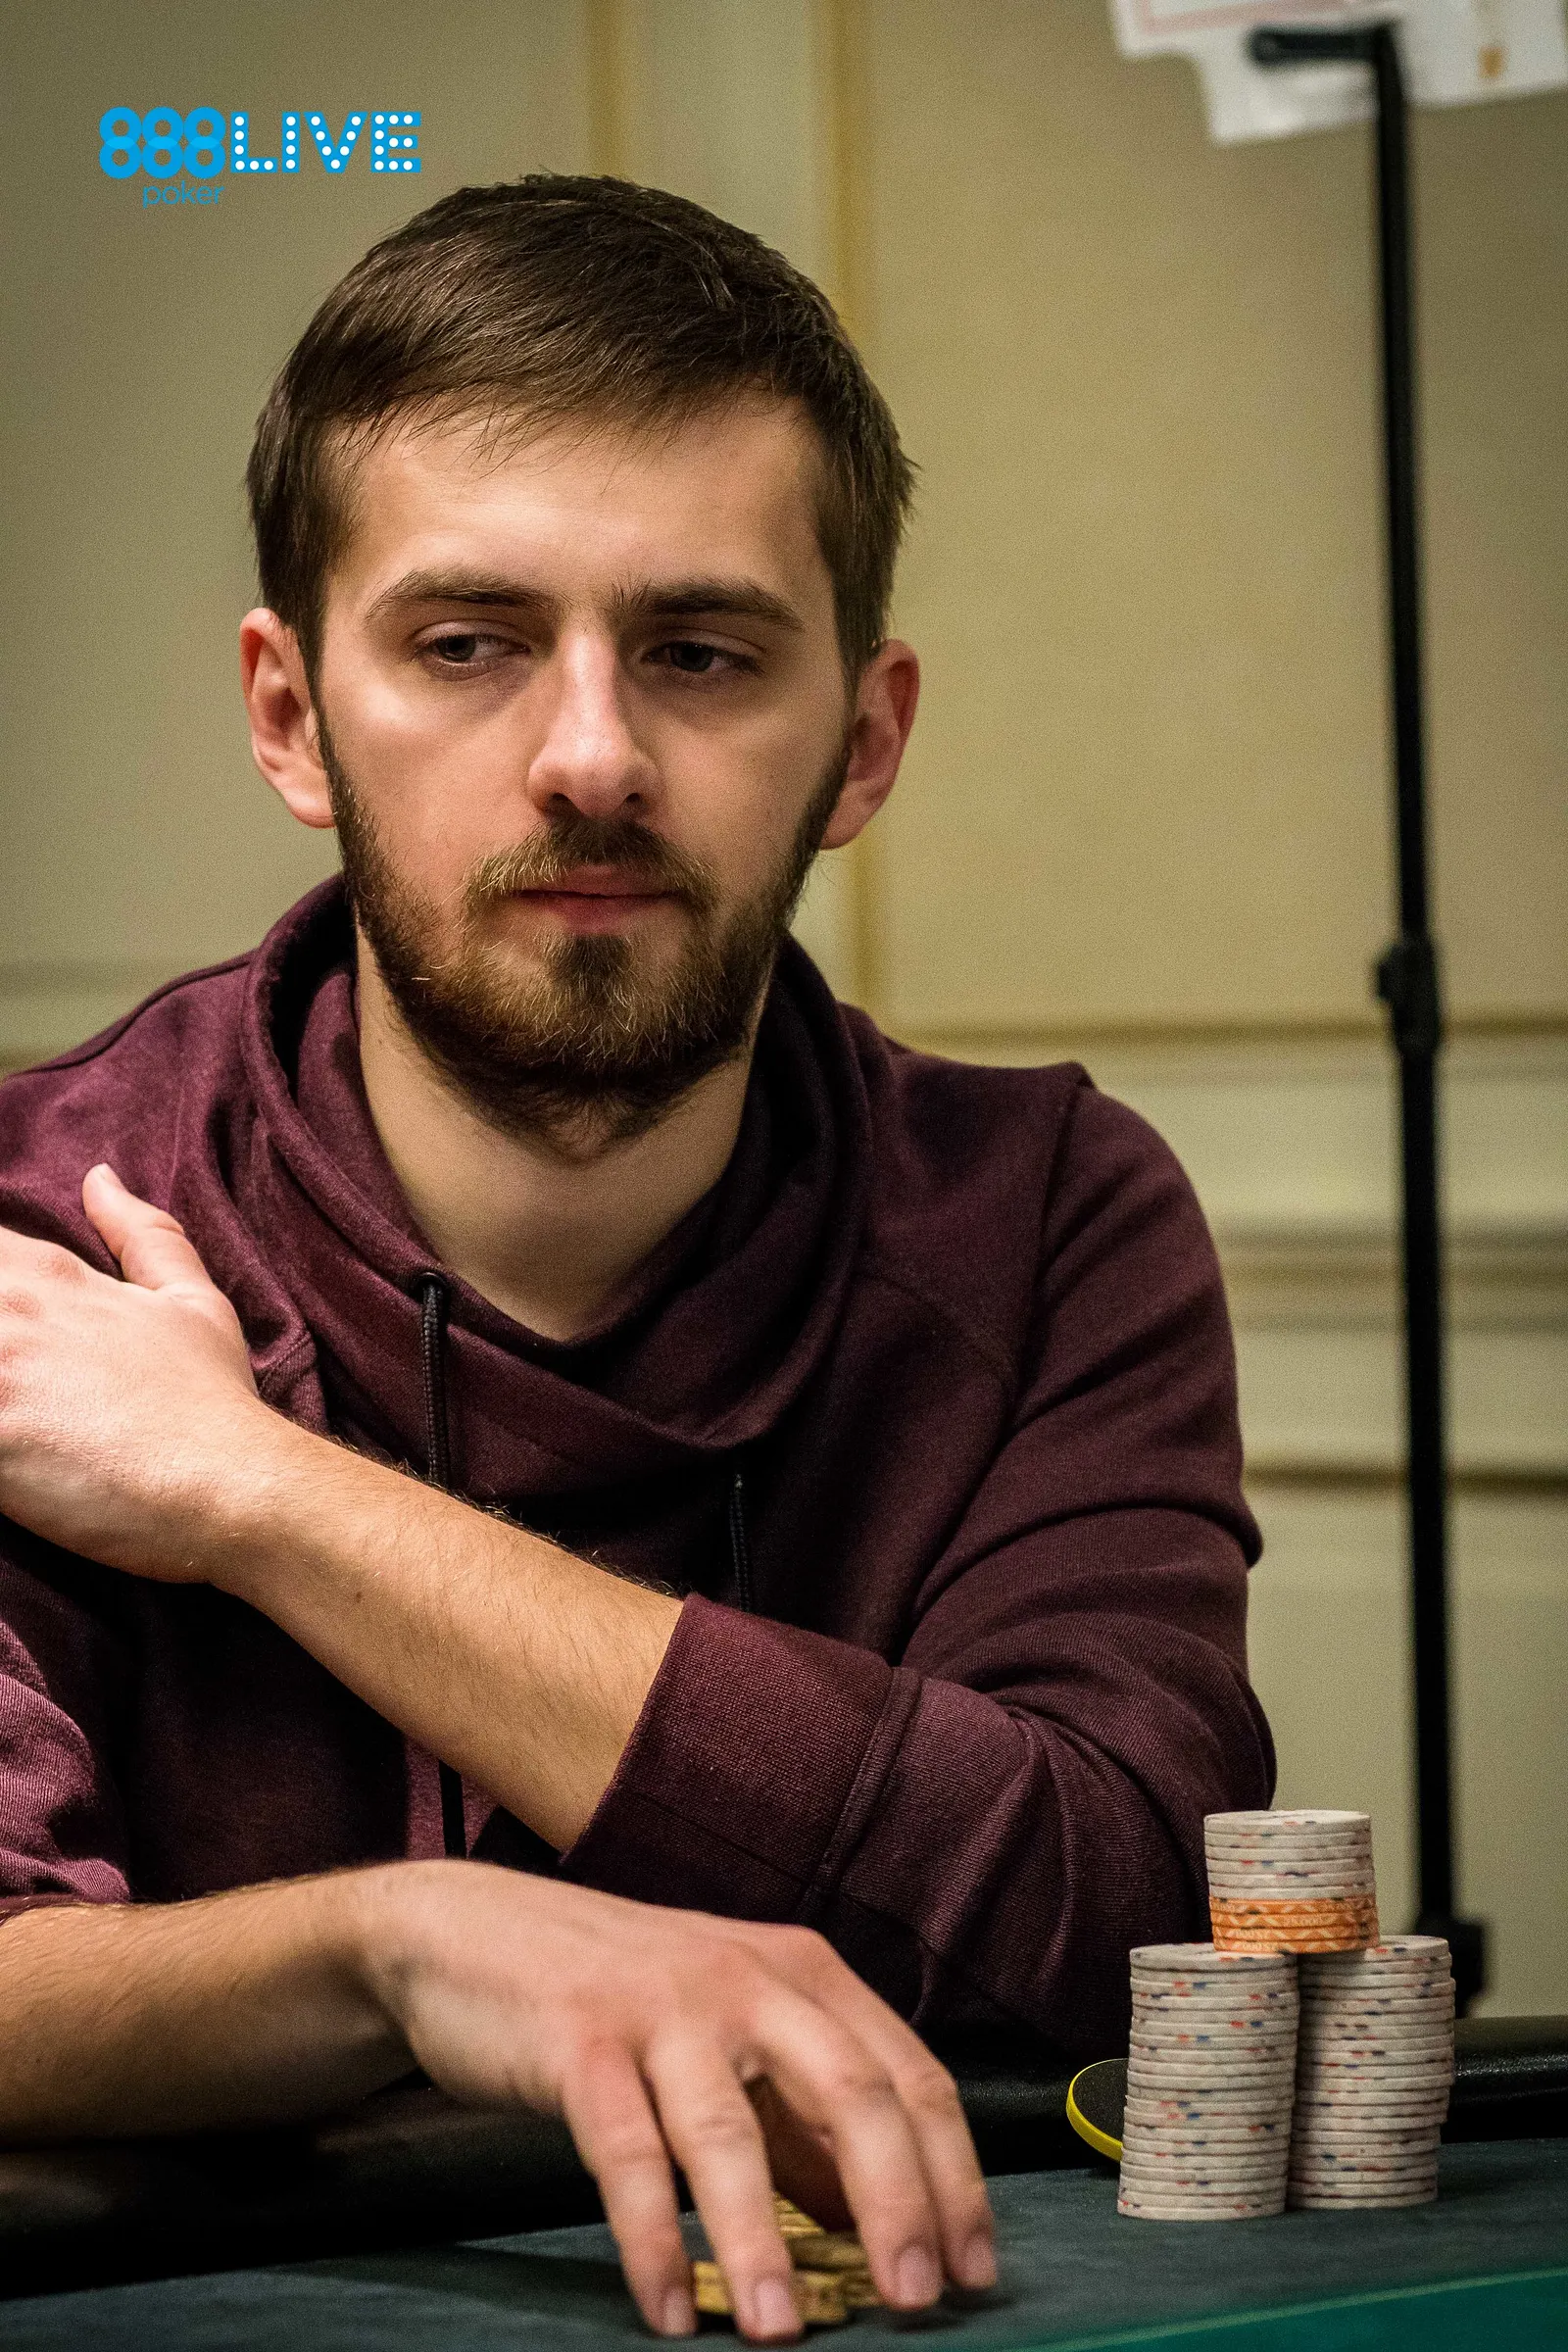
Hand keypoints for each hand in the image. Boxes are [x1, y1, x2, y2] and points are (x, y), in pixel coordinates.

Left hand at [0, 1164, 279, 1574]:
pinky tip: (12, 1449)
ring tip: (17, 1409)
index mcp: (48, 1274)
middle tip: (19, 1381)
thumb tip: (100, 1179)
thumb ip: (142, 1233)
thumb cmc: (213, 1404)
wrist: (230, 1487)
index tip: (16, 1334)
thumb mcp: (194, 1303)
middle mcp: (11, 1309)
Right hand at [360, 1863, 996, 2339]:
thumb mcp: (733, 2041)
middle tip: (916, 2300)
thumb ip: (801, 2121)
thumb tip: (874, 2225)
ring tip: (781, 2332)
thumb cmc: (619, 1997)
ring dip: (760, 2241)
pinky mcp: (579, 2039)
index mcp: (801, 1975)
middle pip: (850, 2090)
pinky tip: (666, 2306)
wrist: (473, 1931)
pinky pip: (622, 2150)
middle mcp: (746, 1978)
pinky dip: (650, 2235)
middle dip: (897, 2201)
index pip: (910, 2075)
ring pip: (729, 2130)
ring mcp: (662, 2005)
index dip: (953, 2175)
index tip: (973, 2269)